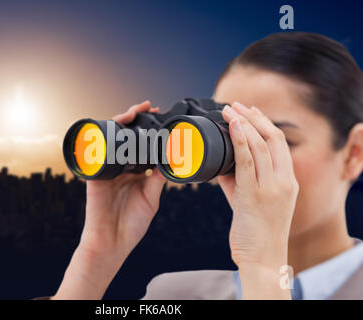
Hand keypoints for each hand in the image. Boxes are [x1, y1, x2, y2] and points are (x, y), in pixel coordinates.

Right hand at [80, 100, 165, 258]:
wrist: (112, 242)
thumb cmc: (131, 224)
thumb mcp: (151, 198)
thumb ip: (159, 178)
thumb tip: (172, 158)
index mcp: (135, 173)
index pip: (142, 146)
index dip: (150, 131)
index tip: (162, 117)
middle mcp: (121, 168)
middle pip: (127, 138)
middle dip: (136, 119)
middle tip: (149, 107)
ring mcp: (107, 169)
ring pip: (112, 139)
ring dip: (121, 122)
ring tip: (134, 112)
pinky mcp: (95, 174)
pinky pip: (96, 151)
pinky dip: (103, 136)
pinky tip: (114, 125)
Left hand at [217, 101, 298, 298]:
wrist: (262, 258)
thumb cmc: (257, 231)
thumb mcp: (252, 201)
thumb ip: (239, 179)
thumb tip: (220, 162)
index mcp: (288, 181)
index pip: (279, 143)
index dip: (264, 123)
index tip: (249, 111)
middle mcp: (283, 181)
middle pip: (273, 138)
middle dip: (253, 117)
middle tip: (235, 105)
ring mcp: (271, 188)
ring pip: (261, 146)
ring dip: (243, 124)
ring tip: (228, 110)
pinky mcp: (254, 196)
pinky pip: (247, 162)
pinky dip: (240, 141)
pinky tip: (232, 127)